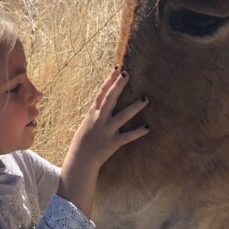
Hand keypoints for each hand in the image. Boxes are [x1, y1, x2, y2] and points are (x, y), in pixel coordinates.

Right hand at [57, 68, 149, 217]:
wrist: (80, 160)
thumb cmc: (83, 141)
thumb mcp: (87, 122)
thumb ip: (96, 111)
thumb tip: (103, 100)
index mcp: (93, 113)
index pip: (102, 93)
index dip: (109, 80)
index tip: (117, 69)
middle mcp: (99, 119)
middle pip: (110, 99)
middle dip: (118, 86)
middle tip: (127, 74)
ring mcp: (107, 131)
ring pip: (122, 116)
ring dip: (134, 107)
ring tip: (146, 98)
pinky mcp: (113, 143)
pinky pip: (127, 136)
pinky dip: (138, 132)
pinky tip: (148, 127)